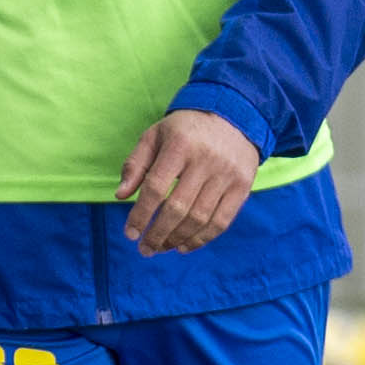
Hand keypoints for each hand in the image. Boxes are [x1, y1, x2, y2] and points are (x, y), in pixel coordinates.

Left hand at [116, 110, 258, 253]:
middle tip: (145, 249)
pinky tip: (184, 246)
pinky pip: (221, 221)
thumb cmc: (185, 130)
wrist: (233, 115)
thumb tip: (121, 196)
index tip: (130, 234)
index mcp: (179, 145)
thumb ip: (135, 164)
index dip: (140, 215)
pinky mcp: (242, 186)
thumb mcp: (155, 136)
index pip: (155, 188)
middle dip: (158, 234)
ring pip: (199, 218)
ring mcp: (227, 174)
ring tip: (162, 247)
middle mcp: (205, 160)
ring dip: (177, 239)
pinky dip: (201, 239)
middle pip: (178, 208)